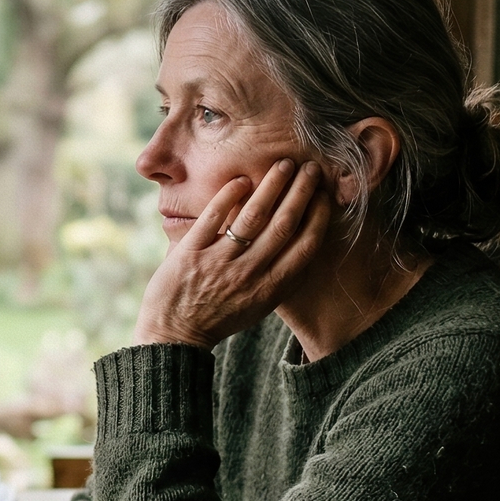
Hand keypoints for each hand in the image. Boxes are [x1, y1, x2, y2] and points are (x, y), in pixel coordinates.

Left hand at [133, 159, 332, 347]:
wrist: (175, 336)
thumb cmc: (220, 317)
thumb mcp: (259, 305)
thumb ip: (280, 278)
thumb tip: (303, 245)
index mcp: (271, 288)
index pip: (305, 246)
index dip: (318, 216)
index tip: (324, 194)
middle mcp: (250, 274)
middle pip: (284, 224)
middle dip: (301, 191)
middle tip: (309, 167)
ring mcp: (220, 262)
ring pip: (254, 215)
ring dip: (272, 185)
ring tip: (283, 164)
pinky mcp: (191, 253)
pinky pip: (214, 216)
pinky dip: (229, 195)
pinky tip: (241, 179)